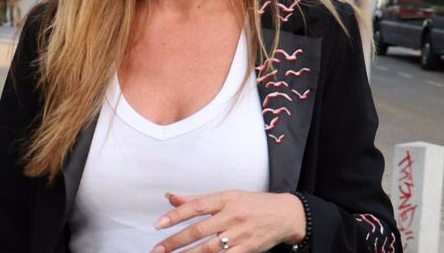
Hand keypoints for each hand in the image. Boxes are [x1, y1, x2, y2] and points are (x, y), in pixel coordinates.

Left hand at [150, 191, 304, 252]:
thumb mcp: (226, 196)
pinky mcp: (248, 248)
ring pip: (209, 248)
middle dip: (175, 241)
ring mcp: (240, 234)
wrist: (285, 214)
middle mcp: (232, 216)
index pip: (196, 206)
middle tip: (158, 249)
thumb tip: (170, 197)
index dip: (175, 215)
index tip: (159, 224)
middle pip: (199, 230)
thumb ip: (198, 199)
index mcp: (225, 199)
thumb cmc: (252, 204)